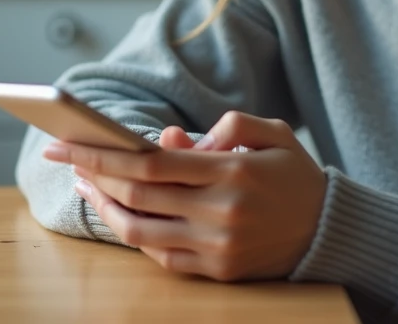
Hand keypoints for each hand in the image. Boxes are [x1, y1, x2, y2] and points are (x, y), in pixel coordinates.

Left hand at [42, 111, 326, 281]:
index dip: (103, 153)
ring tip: (89, 185)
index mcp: (232, 172)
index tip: (70, 142)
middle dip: (94, 174)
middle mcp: (221, 212)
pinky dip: (136, 235)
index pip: (151, 163)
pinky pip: (162, 257)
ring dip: (106, 208)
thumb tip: (168, 140)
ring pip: (141, 231)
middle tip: (67, 158)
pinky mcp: (218, 271)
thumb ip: (224, 127)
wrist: (330, 231)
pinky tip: (123, 214)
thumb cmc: (295, 175)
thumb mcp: (271, 134)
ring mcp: (217, 247)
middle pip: (138, 195)